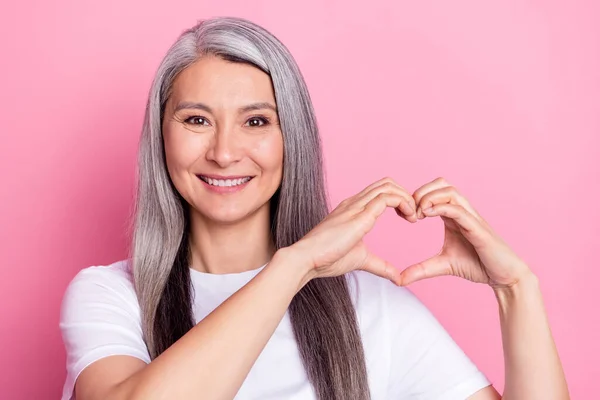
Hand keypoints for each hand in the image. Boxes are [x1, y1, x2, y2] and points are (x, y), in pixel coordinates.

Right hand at [290, 177, 417, 284]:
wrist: (306, 259)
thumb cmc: (326, 259)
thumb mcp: (361, 260)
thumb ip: (380, 266)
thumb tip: (397, 277)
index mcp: (353, 209)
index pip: (380, 191)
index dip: (398, 199)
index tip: (408, 217)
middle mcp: (354, 203)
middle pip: (386, 183)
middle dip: (405, 194)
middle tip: (414, 215)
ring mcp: (356, 206)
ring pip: (387, 186)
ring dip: (406, 197)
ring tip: (413, 216)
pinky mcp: (359, 215)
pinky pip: (386, 197)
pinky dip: (403, 202)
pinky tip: (408, 217)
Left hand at [401, 177, 532, 287]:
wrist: (504, 277)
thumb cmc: (477, 265)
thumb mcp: (442, 265)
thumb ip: (421, 269)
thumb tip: (398, 280)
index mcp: (453, 216)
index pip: (433, 192)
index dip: (415, 198)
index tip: (403, 214)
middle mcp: (462, 211)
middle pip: (441, 184)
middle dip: (421, 192)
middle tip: (409, 211)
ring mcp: (471, 217)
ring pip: (450, 191)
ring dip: (430, 197)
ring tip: (418, 213)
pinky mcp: (477, 228)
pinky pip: (459, 210)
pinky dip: (441, 207)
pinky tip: (427, 215)